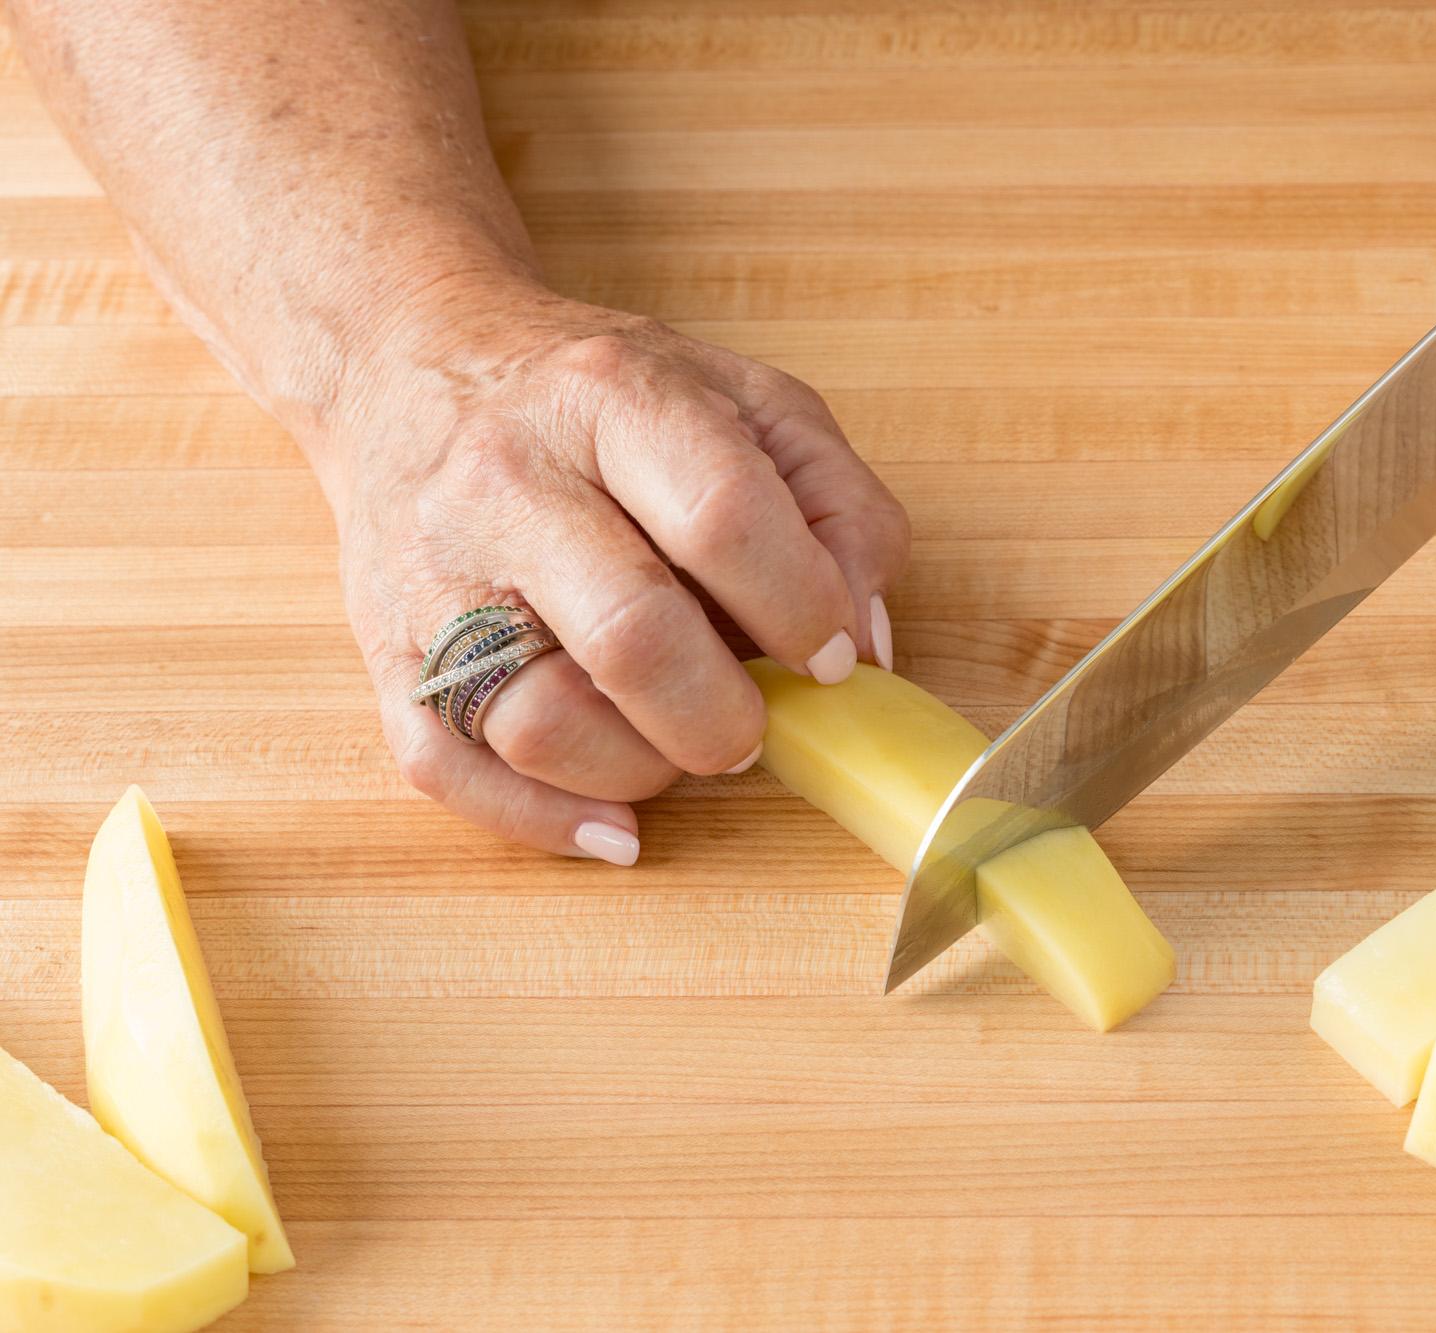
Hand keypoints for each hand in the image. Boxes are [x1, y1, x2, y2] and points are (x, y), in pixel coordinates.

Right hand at [324, 279, 909, 861]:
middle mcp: (505, 481)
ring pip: (541, 724)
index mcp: (610, 398)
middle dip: (727, 716)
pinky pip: (454, 773)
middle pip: (632, 636)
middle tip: (759, 726)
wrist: (408, 362)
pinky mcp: (385, 652)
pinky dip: (547, 820)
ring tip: (681, 743)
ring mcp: (431, 574)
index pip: (723, 518)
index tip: (832, 655)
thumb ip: (838, 506)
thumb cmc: (600, 398)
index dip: (803, 608)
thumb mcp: (747, 401)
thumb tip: (864, 643)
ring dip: (644, 769)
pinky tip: (617, 820)